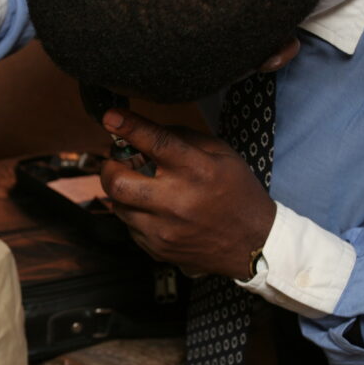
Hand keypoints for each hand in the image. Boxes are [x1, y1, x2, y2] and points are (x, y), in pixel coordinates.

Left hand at [100, 108, 275, 279]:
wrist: (254, 245)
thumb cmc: (238, 193)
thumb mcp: (223, 155)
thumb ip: (184, 138)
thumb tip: (146, 129)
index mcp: (196, 171)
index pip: (155, 143)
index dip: (128, 126)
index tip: (110, 116)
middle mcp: (176, 201)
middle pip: (117, 181)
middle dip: (109, 166)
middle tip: (117, 160)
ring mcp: (164, 229)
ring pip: (117, 205)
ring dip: (121, 190)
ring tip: (139, 185)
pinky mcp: (157, 248)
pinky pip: (129, 226)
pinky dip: (134, 213)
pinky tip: (152, 209)